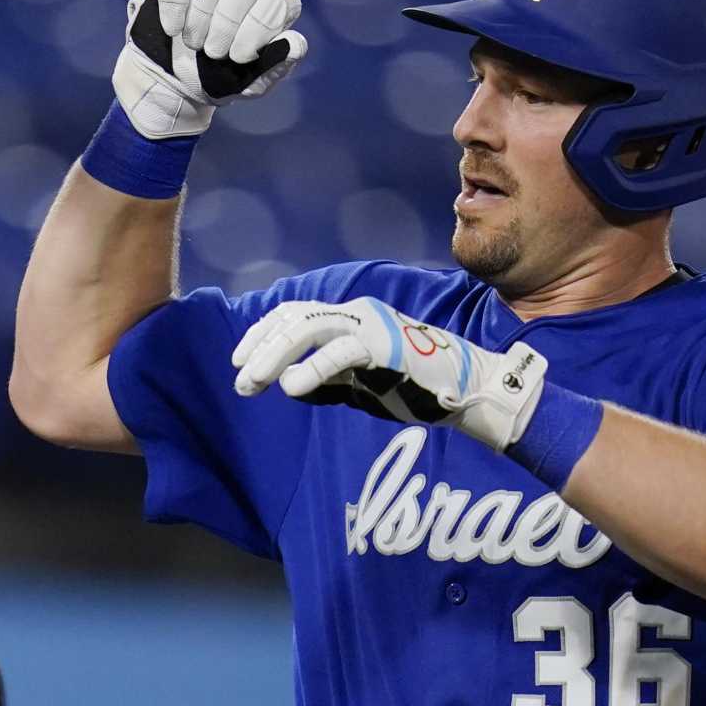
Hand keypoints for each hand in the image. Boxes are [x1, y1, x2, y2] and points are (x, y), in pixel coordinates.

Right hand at [112, 0, 307, 138]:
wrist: (174, 79)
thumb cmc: (220, 77)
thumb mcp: (249, 83)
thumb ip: (275, 66)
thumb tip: (295, 45)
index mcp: (273, 2)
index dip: (260, 26)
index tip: (239, 57)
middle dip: (227, 22)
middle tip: (213, 53)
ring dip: (200, 16)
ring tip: (193, 43)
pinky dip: (175, 2)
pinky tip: (173, 28)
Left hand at [231, 298, 549, 449]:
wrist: (465, 390)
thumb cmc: (412, 388)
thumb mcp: (358, 384)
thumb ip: (327, 379)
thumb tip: (287, 383)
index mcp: (348, 319)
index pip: (294, 315)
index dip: (262, 334)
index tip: (239, 362)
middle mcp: (356, 314)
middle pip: (295, 318)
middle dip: (261, 348)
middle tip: (241, 380)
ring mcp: (371, 326)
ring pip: (311, 327)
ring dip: (276, 354)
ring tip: (254, 382)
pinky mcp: (387, 344)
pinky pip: (342, 352)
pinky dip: (313, 368)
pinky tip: (292, 387)